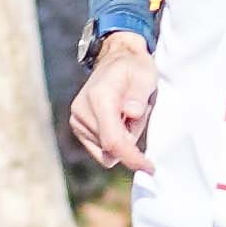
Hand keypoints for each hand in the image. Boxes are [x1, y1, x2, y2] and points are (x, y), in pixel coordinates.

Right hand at [64, 28, 156, 164]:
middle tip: (137, 114)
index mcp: (99, 97)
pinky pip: (101, 150)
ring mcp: (76, 119)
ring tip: (127, 114)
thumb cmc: (135, 69)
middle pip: (112, 148)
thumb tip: (131, 112)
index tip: (149, 167)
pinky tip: (117, 121)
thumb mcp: (146, 76)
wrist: (117, 59)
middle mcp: (81, 110)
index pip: (113, 141)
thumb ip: (138, 95)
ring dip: (123, 138)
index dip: (132, 158)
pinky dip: (113, 140)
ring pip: (106, 151)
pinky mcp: (77, 126)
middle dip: (130, 138)